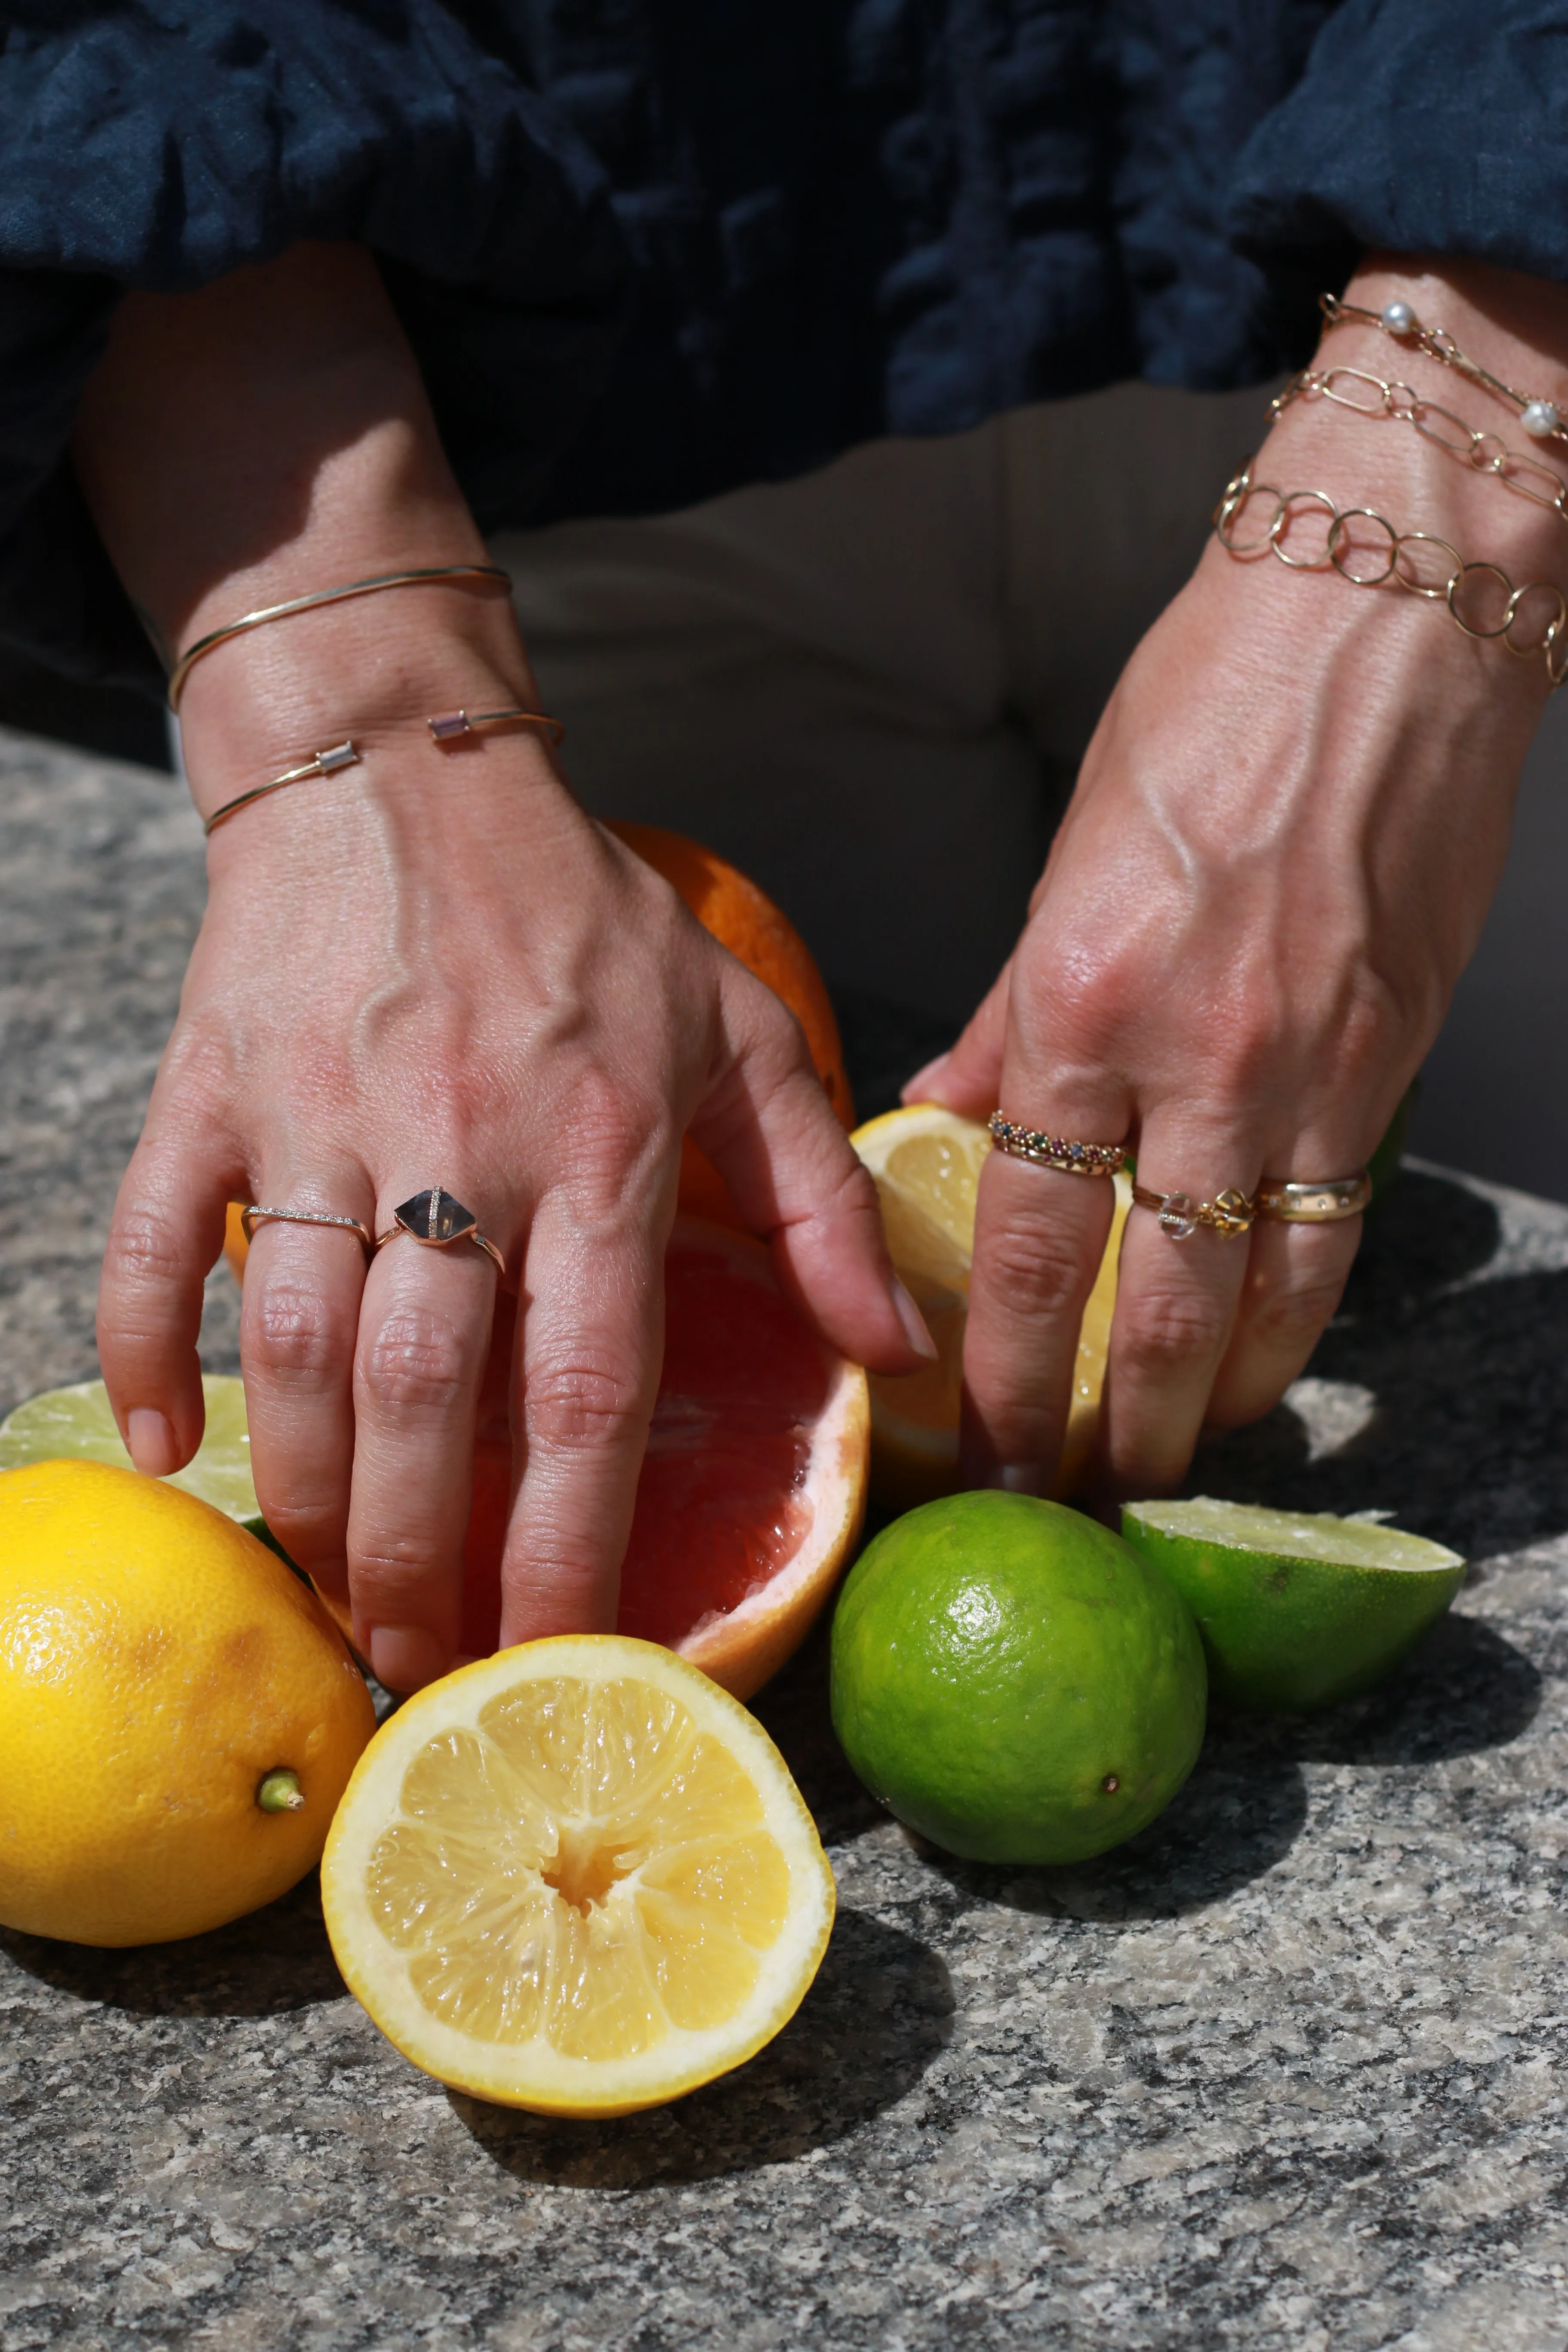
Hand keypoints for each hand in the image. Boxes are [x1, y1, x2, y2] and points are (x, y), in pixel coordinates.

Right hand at [73, 247, 930, 1688]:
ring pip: (297, 1346)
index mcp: (599, 1148)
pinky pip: (158, 1236)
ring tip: (328, 1590)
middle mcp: (460, 1145)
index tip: (564, 1653)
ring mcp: (323, 1115)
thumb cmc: (586, 912)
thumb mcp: (740, 1032)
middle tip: (420, 1661)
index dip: (568, 1542)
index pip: (585, 1390)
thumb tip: (895, 1355)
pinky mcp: (213, 1083)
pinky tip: (167, 1451)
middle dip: (417, 1556)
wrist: (406, 765)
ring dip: (307, 1490)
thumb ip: (822, 1199)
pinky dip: (148, 1346)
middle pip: (427, 1400)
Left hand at [914, 255, 1567, 1498]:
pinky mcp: (1392, 1057)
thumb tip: (951, 1106)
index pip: (1030, 1232)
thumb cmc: (1205, 713)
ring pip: (1258, 1290)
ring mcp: (1306, 1065)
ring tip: (1172, 1463)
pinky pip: (1336, 1227)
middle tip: (1077, 1494)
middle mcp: (1193, 1054)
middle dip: (1105, 1418)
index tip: (989, 1435)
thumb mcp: (1069, 860)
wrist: (1380, 626)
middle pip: (1143, 1295)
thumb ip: (1012, 1008)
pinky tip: (1271, 1364)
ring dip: (1212, 1397)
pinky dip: (1301, 1316)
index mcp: (1082, 999)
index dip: (1007, 1361)